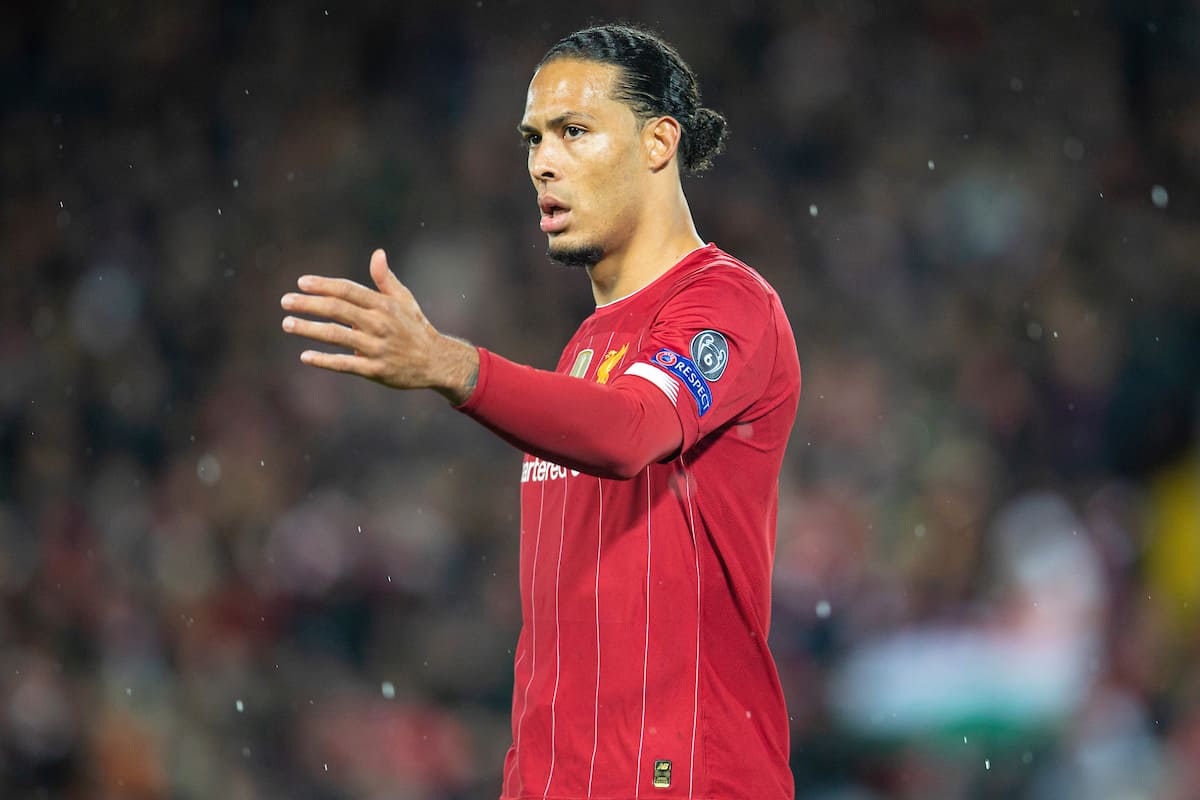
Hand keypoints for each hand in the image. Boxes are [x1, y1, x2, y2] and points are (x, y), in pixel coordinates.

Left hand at [280, 249, 478, 404]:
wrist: (436, 361)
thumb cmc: (416, 327)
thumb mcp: (405, 300)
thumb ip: (385, 279)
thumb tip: (377, 253)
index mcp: (384, 305)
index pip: (348, 290)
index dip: (324, 285)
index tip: (301, 282)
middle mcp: (379, 324)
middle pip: (337, 310)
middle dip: (308, 304)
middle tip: (285, 301)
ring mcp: (376, 348)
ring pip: (336, 336)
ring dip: (308, 329)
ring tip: (287, 323)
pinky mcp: (375, 370)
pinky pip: (345, 364)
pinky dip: (324, 361)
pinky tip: (305, 356)